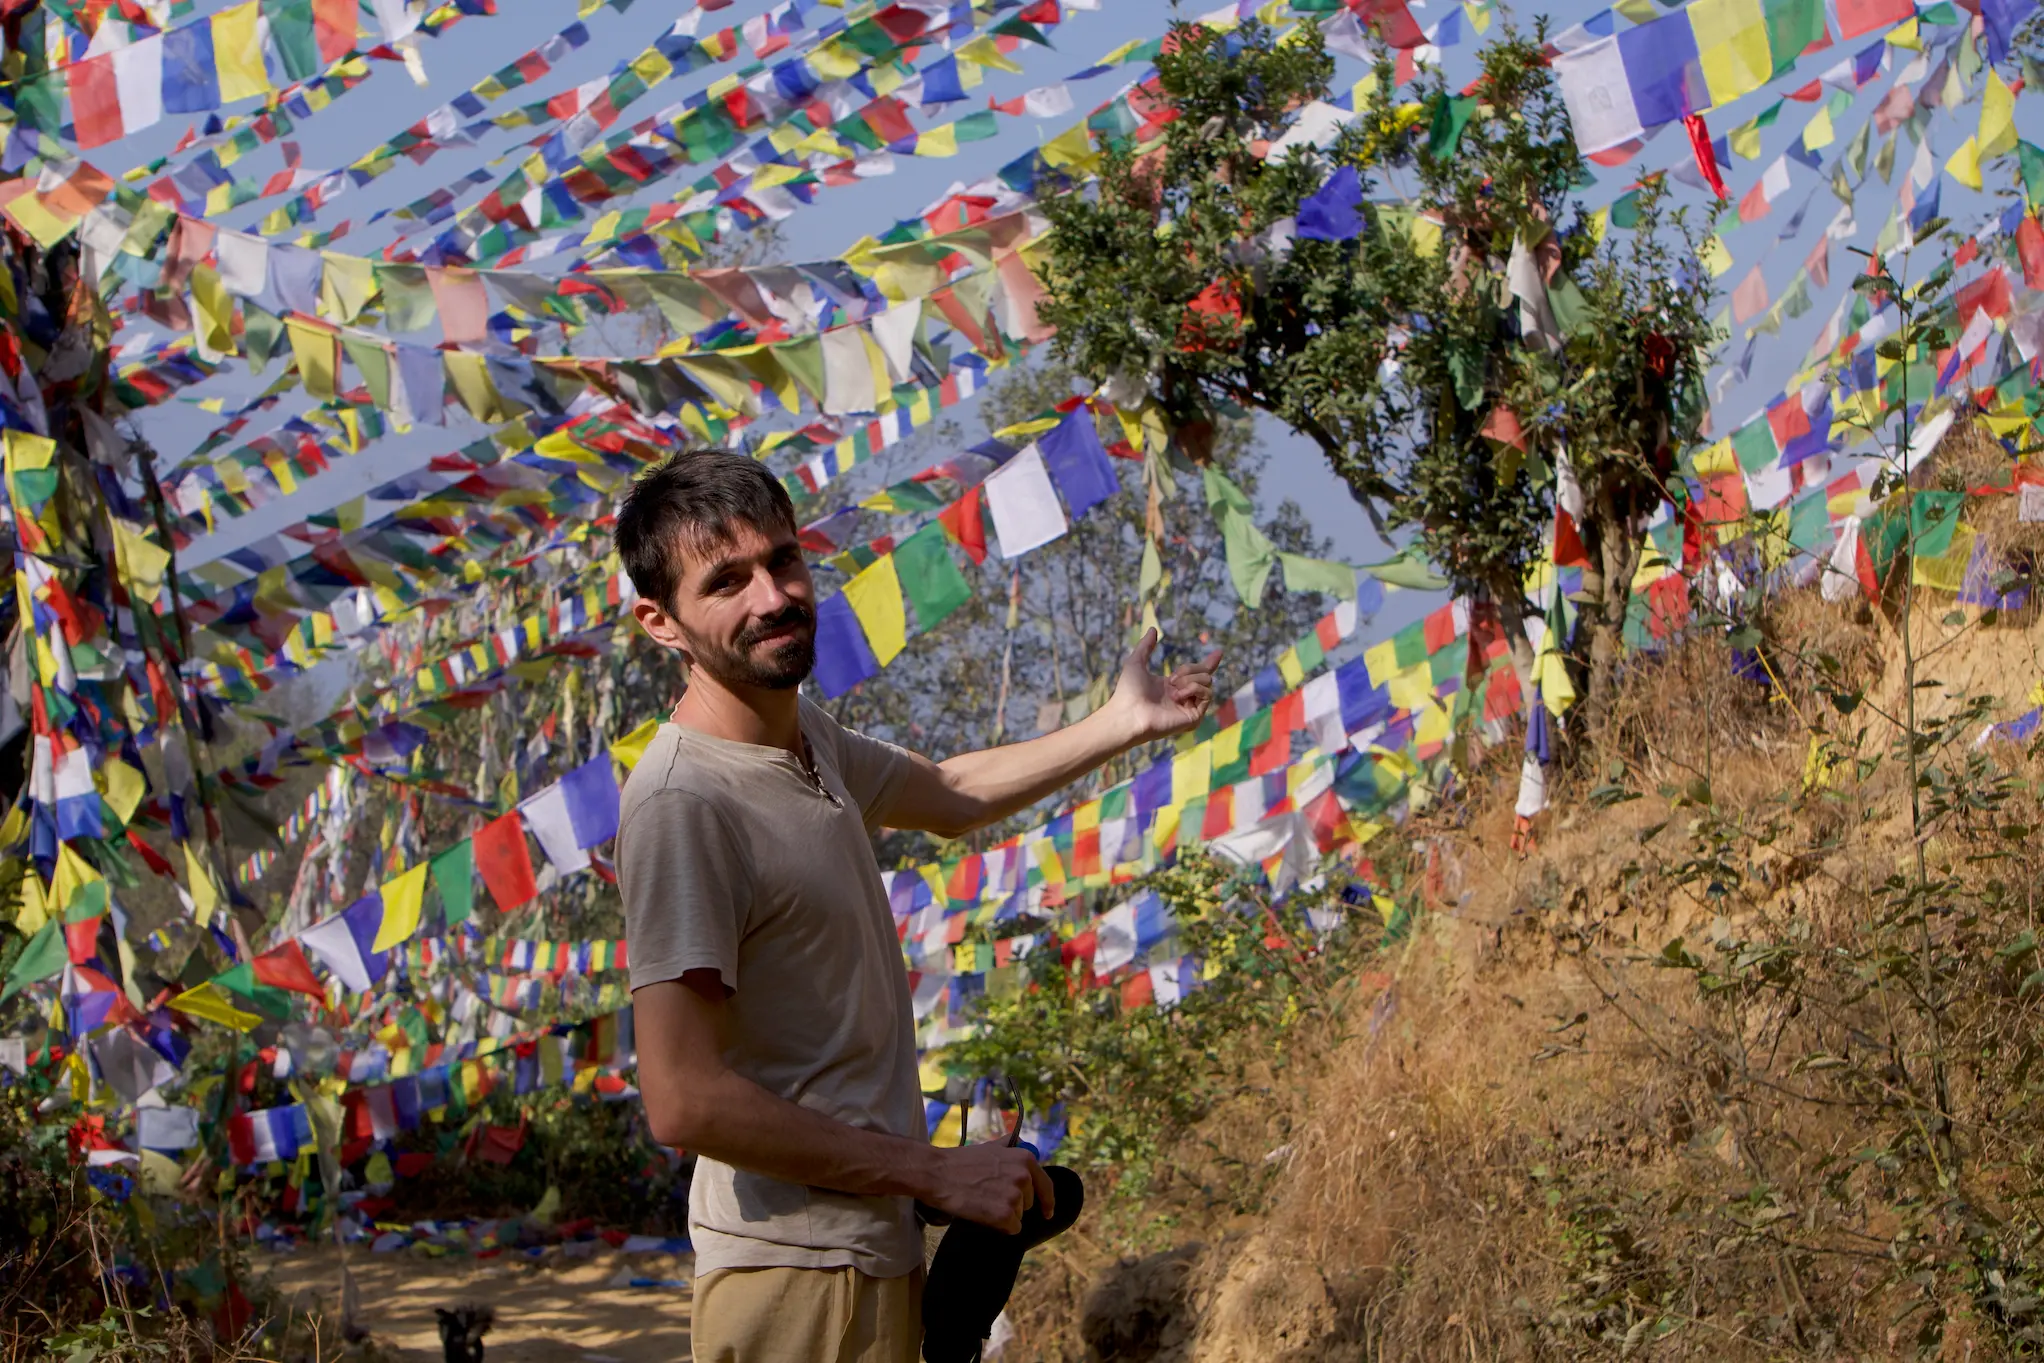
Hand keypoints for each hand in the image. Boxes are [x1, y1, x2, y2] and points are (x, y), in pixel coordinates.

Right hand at [925, 1141, 1055, 1233]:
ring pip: (1018, 1217)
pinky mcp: (1004, 1214)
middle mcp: (1024, 1177)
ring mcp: (1015, 1196)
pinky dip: (999, 1227)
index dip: (1047, 1202)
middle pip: (1028, 1204)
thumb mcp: (991, 1146)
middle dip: (1012, 1204)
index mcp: (1025, 1159)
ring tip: (983, 1202)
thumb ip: (1009, 1146)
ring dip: (1004, 1215)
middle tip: (989, 1196)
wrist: (938, 1173)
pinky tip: (983, 1214)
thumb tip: (1018, 1141)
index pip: (1046, 1186)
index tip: (1047, 1213)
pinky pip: (1011, 1229)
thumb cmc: (961, 1161)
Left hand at [1109, 628, 1220, 745]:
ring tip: (1173, 688)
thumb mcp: (1136, 662)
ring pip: (1208, 682)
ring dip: (1190, 679)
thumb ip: (1145, 646)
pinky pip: (1207, 694)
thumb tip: (1153, 629)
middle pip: (1205, 674)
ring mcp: (1189, 707)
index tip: (1219, 652)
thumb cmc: (1128, 691)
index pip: (1197, 673)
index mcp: (1173, 686)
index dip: (1209, 662)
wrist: (1128, 713)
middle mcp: (1183, 696)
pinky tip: (1178, 696)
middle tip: (1172, 678)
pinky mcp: (1194, 717)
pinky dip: (1194, 689)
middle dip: (1189, 669)